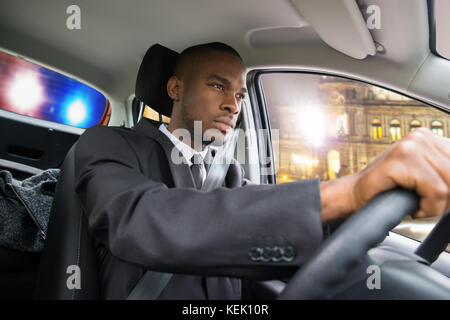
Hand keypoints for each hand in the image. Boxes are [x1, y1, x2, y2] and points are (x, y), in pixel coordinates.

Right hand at [321, 128, 449, 222]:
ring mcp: (410, 145)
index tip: (444, 200)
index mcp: (428, 137)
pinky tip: (414, 209)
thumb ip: (444, 173)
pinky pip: (437, 191)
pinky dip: (429, 208)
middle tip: (430, 206)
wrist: (355, 196)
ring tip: (421, 207)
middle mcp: (421, 136)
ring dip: (438, 206)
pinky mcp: (402, 160)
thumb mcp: (423, 177)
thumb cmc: (388, 191)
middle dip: (449, 199)